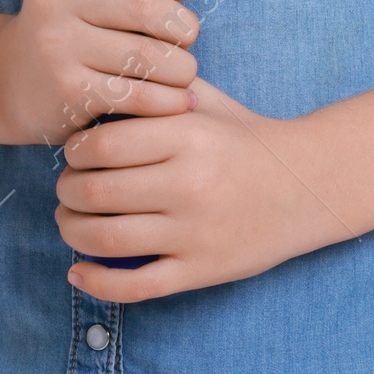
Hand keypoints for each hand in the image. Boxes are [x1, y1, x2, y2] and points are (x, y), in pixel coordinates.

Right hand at [0, 0, 210, 145]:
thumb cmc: (75, 20)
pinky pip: (137, 95)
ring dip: (182, 66)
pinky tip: (180, 100)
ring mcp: (55, 47)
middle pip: (142, 6)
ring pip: (146, 55)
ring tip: (186, 70)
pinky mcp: (67, 92)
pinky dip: (170, 100)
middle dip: (182, 24)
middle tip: (188, 36)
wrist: (13, 79)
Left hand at [55, 76, 338, 300]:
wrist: (308, 185)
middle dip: (68, 192)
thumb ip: (157, 90)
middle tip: (65, 188)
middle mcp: (189, 184)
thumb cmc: (246, 137)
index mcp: (188, 136)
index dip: (75, 151)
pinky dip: (98, 283)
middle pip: (98, 193)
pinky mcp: (202, 271)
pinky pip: (137, 286)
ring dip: (73, 232)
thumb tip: (98, 86)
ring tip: (68, 221)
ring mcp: (195, 232)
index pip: (105, 144)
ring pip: (108, 241)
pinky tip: (78, 272)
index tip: (73, 153)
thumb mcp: (207, 101)